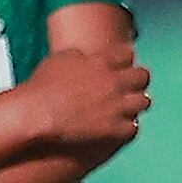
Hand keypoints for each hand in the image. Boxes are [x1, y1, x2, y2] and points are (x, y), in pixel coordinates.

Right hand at [18, 39, 148, 151]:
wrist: (38, 115)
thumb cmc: (43, 87)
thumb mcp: (59, 59)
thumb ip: (79, 56)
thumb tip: (85, 57)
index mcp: (102, 62)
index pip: (127, 54)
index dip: (124, 59)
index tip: (121, 63)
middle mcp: (115, 82)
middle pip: (142, 76)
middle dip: (136, 80)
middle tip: (129, 85)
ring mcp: (118, 106)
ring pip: (143, 102)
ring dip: (135, 103)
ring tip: (125, 106)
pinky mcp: (115, 129)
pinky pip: (133, 127)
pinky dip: (127, 126)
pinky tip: (119, 126)